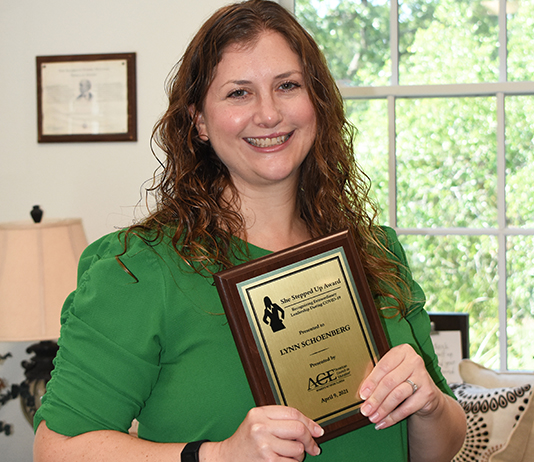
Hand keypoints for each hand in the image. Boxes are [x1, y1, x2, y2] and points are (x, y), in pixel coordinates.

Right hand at [202, 406, 322, 461]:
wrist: (226, 459)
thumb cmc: (245, 441)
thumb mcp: (257, 422)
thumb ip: (279, 419)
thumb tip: (312, 427)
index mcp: (258, 413)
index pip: (292, 413)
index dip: (309, 422)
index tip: (317, 430)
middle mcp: (261, 427)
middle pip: (298, 429)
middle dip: (309, 439)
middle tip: (313, 446)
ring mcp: (264, 445)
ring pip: (298, 448)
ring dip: (299, 455)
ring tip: (287, 454)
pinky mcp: (268, 461)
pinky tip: (283, 461)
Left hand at [358, 344, 443, 429]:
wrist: (426, 391)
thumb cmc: (403, 378)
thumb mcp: (390, 372)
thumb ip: (376, 376)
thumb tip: (362, 392)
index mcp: (402, 351)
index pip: (383, 366)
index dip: (371, 382)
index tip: (362, 394)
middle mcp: (414, 361)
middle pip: (389, 381)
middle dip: (375, 398)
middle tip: (365, 409)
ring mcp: (423, 376)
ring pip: (398, 395)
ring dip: (383, 408)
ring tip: (373, 417)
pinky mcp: (428, 393)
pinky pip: (407, 407)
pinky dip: (393, 417)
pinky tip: (384, 422)